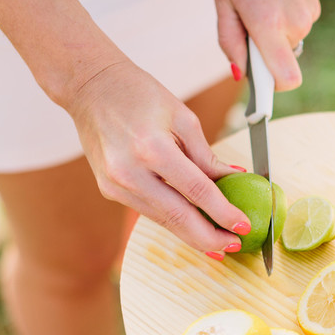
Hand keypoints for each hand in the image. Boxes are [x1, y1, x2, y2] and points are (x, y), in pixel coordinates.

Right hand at [67, 60, 249, 253]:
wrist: (90, 87)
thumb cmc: (140, 95)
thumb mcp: (183, 118)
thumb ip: (207, 156)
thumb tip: (236, 179)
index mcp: (152, 149)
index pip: (198, 192)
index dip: (224, 213)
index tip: (244, 226)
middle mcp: (130, 173)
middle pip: (179, 219)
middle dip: (210, 239)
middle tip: (235, 246)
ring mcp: (116, 185)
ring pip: (164, 222)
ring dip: (194, 237)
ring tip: (220, 244)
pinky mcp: (110, 191)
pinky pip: (150, 212)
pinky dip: (174, 223)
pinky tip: (194, 228)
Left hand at [214, 0, 319, 91]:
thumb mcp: (224, 0)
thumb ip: (230, 41)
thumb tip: (240, 73)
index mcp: (268, 24)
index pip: (286, 78)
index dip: (274, 86)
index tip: (261, 84)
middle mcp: (295, 22)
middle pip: (282, 59)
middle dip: (266, 49)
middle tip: (250, 23)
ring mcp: (308, 13)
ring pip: (290, 41)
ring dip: (276, 31)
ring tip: (264, 2)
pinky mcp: (315, 3)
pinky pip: (299, 24)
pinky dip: (286, 17)